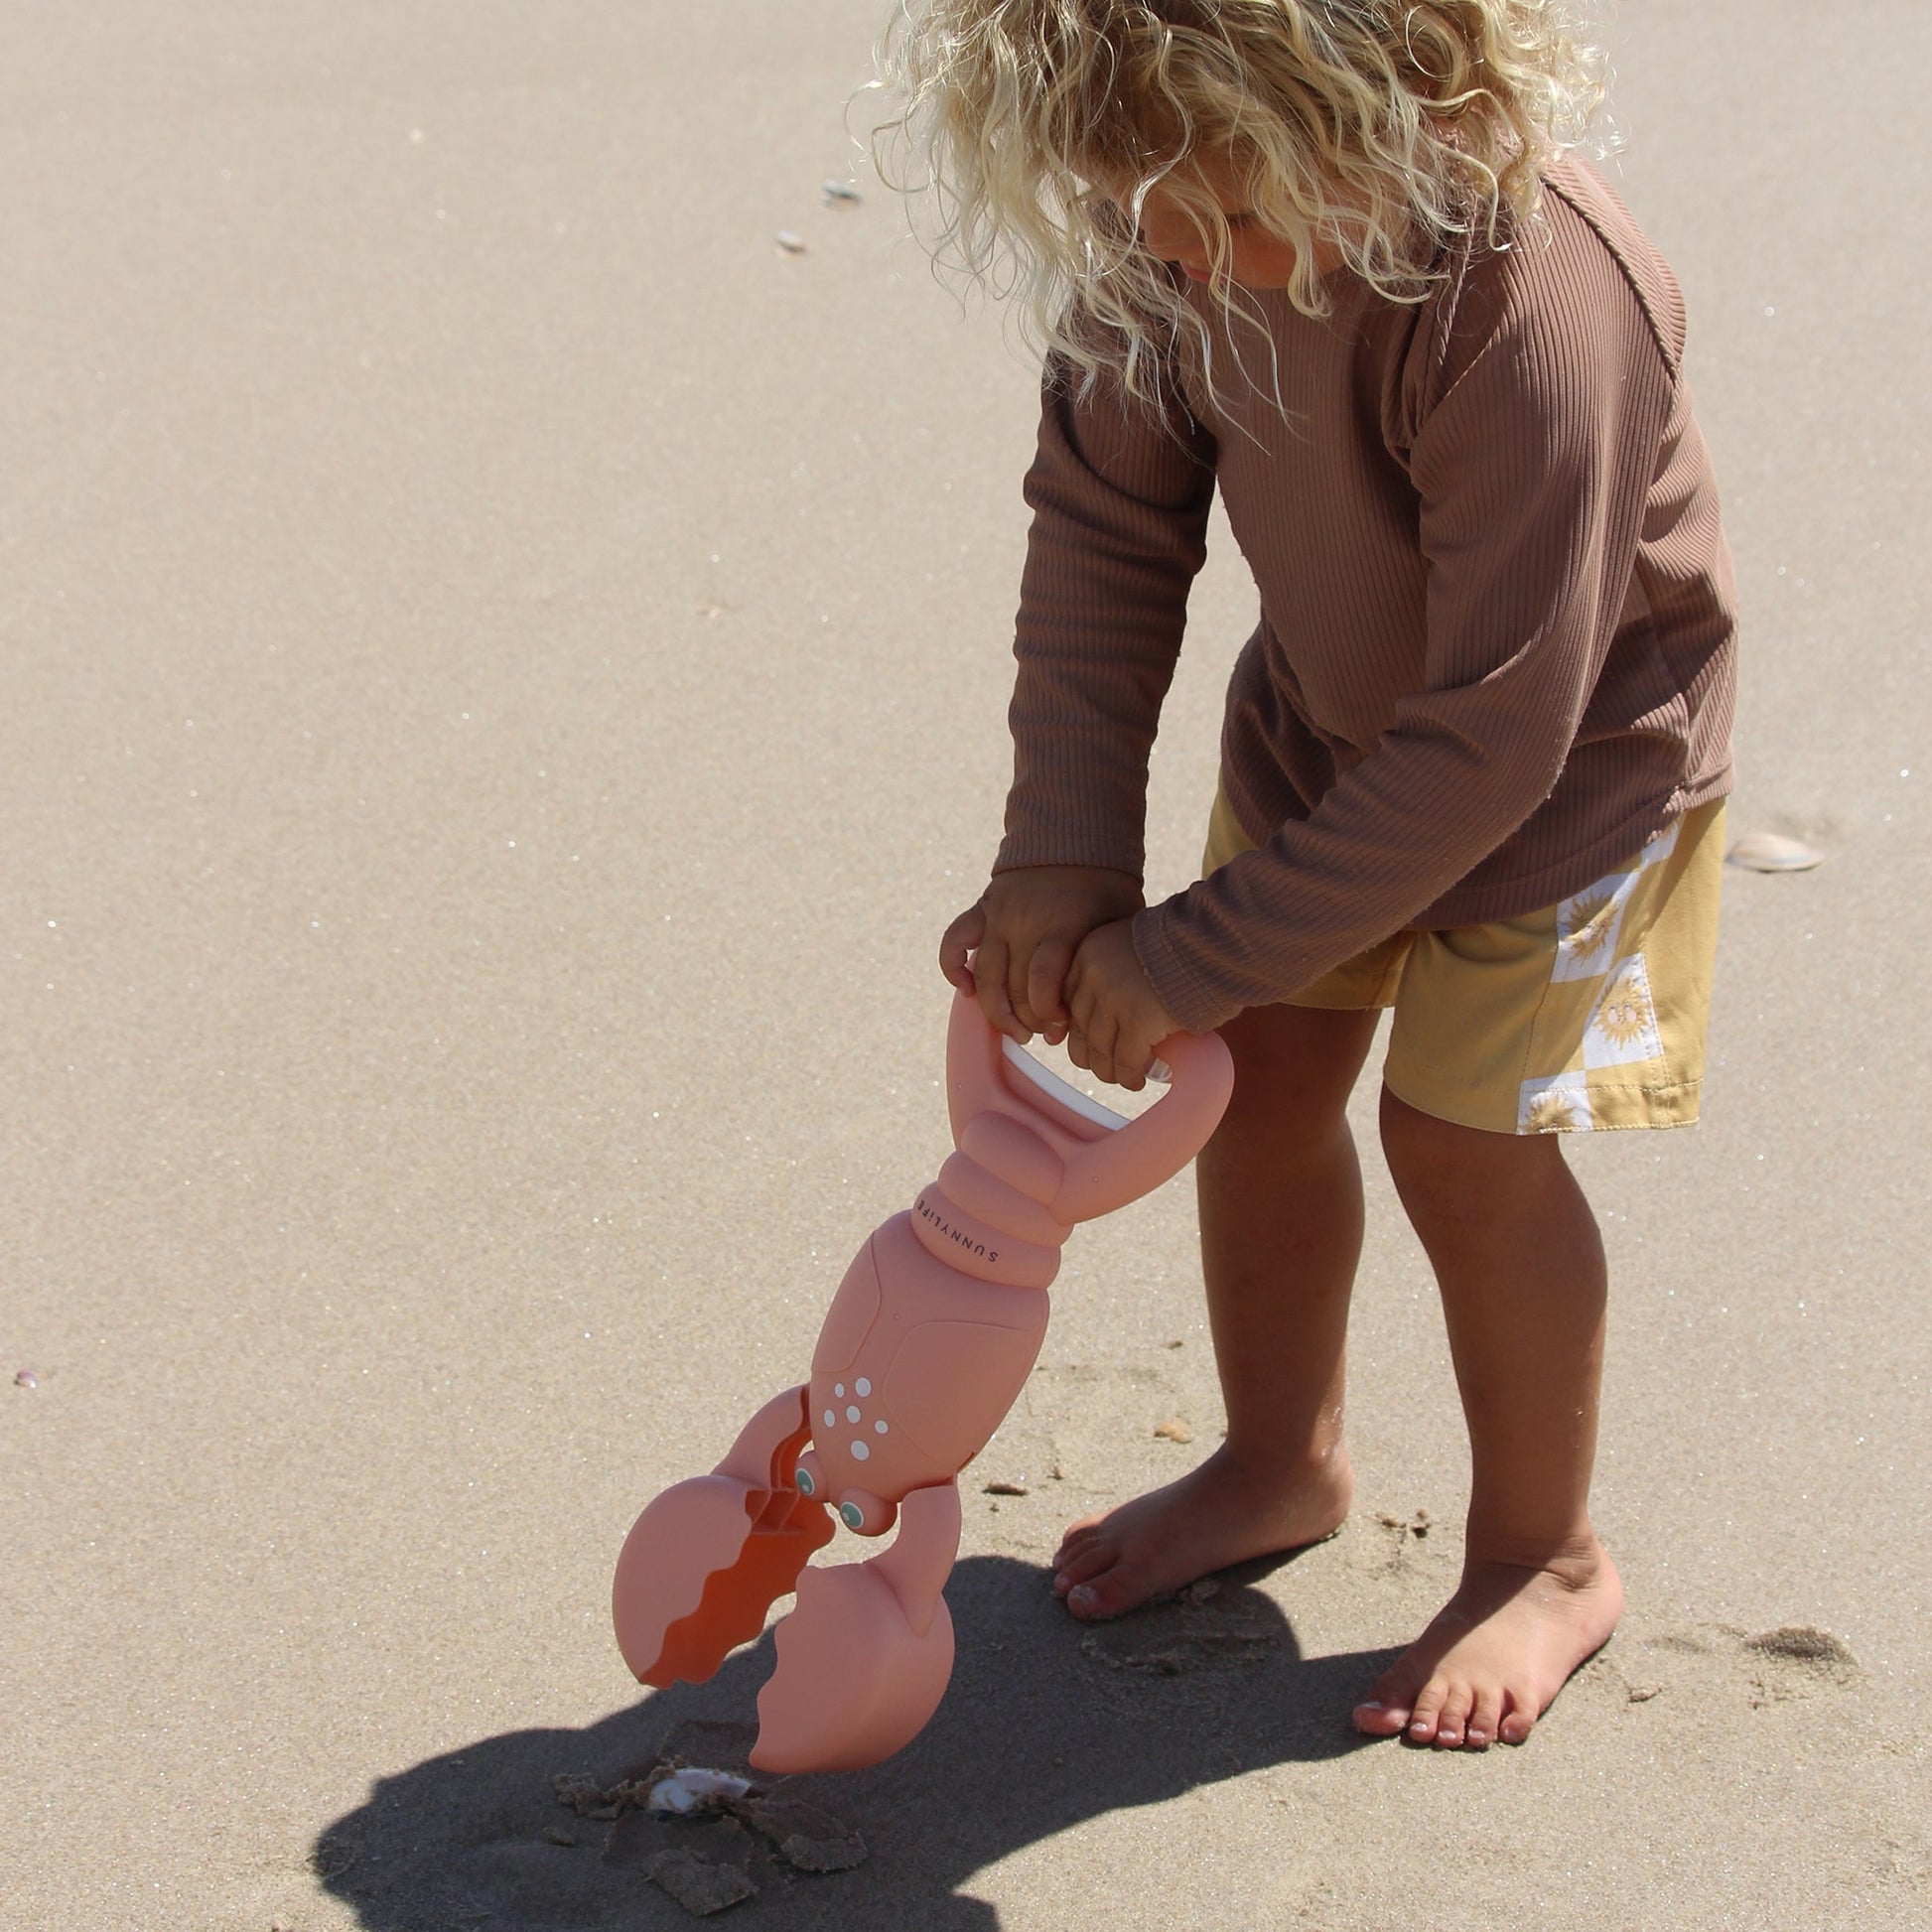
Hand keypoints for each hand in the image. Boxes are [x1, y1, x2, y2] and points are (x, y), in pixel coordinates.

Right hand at [939, 865, 1143, 1044]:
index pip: (1042, 983)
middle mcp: (1025, 923)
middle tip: (1043, 1033)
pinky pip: (954, 941)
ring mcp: (999, 916)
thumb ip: (1107, 960)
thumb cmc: (1106, 886)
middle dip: (1028, 1021)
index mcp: (1063, 927)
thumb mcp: (1122, 920)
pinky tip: (967, 990)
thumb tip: (1095, 1010)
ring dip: (996, 1010)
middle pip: (1014, 988)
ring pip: (984, 977)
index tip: (1063, 1025)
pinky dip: (953, 968)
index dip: (1049, 1013)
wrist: (1074, 835)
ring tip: (1015, 1029)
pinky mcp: (982, 908)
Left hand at [1063, 918, 1178, 1089]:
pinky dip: (1130, 1076)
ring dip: (1111, 1071)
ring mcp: (1113, 998)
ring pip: (1100, 1050)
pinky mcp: (1138, 1021)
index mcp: (1087, 952)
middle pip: (1080, 1028)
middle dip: (1092, 1054)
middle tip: (1107, 1067)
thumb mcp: (1130, 943)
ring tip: (1124, 1078)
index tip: (1090, 1044)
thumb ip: (1112, 967)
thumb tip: (1106, 1012)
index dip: (1078, 1028)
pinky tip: (1138, 1081)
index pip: (1068, 1001)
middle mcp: (1092, 974)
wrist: (1211, 941)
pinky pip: (1126, 1060)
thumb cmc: (1180, 943)